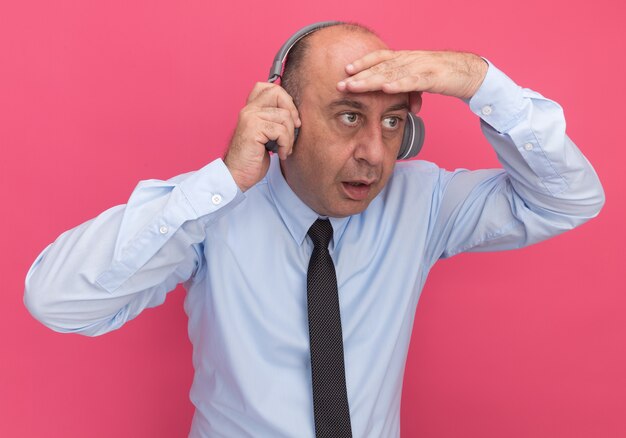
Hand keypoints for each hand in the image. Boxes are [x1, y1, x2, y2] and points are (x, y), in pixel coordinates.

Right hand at [224, 83, 300, 191]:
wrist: (237, 175)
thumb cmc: (252, 158)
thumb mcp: (265, 135)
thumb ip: (274, 121)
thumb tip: (295, 116)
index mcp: (251, 109)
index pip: (269, 87)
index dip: (285, 99)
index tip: (291, 117)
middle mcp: (249, 110)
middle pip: (278, 93)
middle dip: (292, 112)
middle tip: (293, 130)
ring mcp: (250, 117)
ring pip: (284, 116)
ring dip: (290, 136)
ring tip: (284, 148)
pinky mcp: (253, 129)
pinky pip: (281, 131)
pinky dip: (285, 145)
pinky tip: (280, 153)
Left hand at [337, 50, 487, 99]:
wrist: (470, 73)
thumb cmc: (444, 76)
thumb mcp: (421, 82)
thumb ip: (409, 90)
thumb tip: (404, 108)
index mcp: (406, 59)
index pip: (380, 58)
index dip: (362, 63)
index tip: (345, 71)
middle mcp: (410, 59)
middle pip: (380, 67)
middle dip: (359, 76)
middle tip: (341, 84)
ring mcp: (421, 67)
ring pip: (392, 73)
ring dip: (371, 80)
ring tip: (355, 86)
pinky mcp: (432, 77)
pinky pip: (413, 81)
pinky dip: (399, 84)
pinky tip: (386, 88)